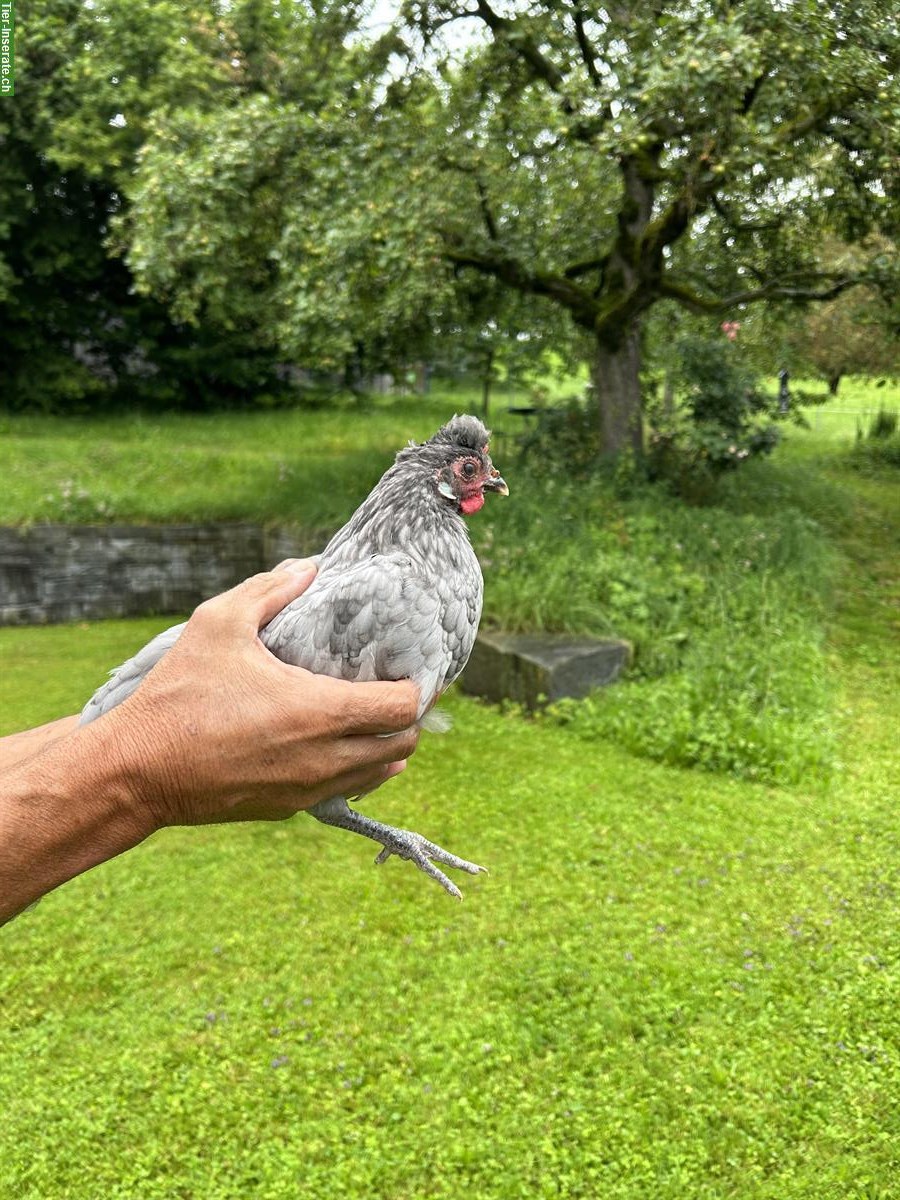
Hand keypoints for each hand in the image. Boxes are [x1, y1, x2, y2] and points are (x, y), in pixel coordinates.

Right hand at [94, 560, 420, 831]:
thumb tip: (309, 566)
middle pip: (404, 744)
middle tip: (391, 687)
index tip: (409, 666)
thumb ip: (269, 590)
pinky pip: (346, 789)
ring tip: (369, 713)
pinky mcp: (289, 808)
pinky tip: (338, 742)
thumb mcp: (219, 624)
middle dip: (407, 717)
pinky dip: (357, 768)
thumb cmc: (178, 694)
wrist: (136, 771)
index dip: (418, 686)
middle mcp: (324, 758)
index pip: (404, 708)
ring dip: (386, 744)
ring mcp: (308, 789)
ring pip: (380, 773)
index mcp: (319, 712)